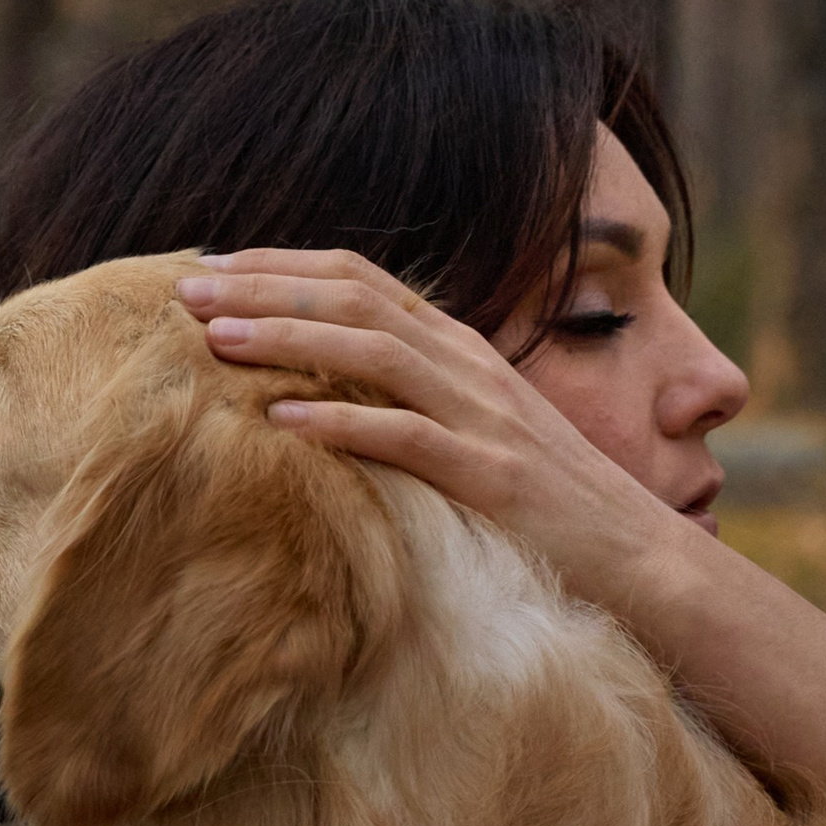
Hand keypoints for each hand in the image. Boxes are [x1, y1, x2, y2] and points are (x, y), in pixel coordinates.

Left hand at [175, 248, 688, 610]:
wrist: (641, 560)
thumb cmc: (546, 506)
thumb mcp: (473, 434)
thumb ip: (410, 401)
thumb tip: (321, 392)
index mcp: (460, 348)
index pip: (359, 279)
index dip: (280, 266)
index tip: (209, 271)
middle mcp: (469, 366)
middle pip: (353, 298)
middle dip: (263, 288)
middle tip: (183, 292)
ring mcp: (484, 417)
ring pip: (373, 351)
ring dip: (286, 339)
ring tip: (215, 341)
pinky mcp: (493, 476)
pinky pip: (409, 439)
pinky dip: (343, 424)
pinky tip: (283, 422)